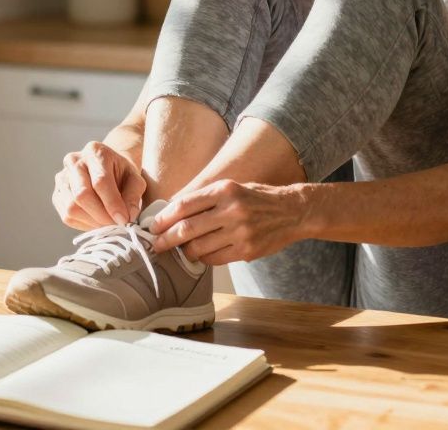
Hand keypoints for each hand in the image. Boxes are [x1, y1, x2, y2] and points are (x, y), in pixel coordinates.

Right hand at [52, 141, 146, 230]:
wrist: (107, 168)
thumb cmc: (121, 173)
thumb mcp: (135, 178)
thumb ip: (133, 196)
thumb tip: (127, 216)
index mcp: (95, 152)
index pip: (100, 181)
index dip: (112, 203)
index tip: (124, 219)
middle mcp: (74, 161)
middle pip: (82, 195)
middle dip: (101, 216)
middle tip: (116, 225)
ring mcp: (61, 178)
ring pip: (72, 208)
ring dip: (93, 222)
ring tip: (107, 223)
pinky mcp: (57, 194)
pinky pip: (67, 216)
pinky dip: (84, 224)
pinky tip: (96, 220)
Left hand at [149, 179, 304, 264]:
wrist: (293, 212)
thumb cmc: (257, 198)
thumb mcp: (231, 188)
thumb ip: (205, 198)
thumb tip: (172, 211)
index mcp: (224, 190)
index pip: (184, 205)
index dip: (164, 218)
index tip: (153, 226)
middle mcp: (231, 210)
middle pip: (187, 229)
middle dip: (166, 239)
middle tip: (156, 245)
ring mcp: (240, 232)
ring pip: (199, 247)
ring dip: (185, 251)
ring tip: (181, 250)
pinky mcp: (247, 250)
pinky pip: (215, 259)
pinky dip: (204, 258)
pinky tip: (202, 254)